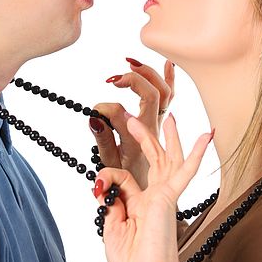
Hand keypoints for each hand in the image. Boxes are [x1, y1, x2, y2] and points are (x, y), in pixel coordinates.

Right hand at [89, 58, 174, 189]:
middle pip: (152, 96)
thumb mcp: (108, 163)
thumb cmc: (127, 182)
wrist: (148, 198)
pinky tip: (167, 64)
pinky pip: (169, 97)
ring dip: (149, 75)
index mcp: (138, 142)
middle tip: (114, 79)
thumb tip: (94, 116)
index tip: (93, 113)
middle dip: (134, 81)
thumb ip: (102, 139)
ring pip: (163, 92)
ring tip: (132, 63)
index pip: (121, 113)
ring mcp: (159, 125)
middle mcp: (153, 130)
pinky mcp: (159, 122)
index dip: (104, 109)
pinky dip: (168, 79)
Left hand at [94, 114, 213, 261]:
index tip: (97, 187)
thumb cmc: (130, 261)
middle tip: (133, 117)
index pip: (124, 177)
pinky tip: (207, 135)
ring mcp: (164, 197)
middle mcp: (153, 198)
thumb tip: (103, 181)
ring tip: (168, 117)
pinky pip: (185, 171)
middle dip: (144, 138)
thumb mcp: (110, 225)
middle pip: (152, 161)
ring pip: (167, 159)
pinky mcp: (170, 198)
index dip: (107, 175)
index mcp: (139, 205)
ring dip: (166, 137)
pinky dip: (196, 153)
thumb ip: (109, 200)